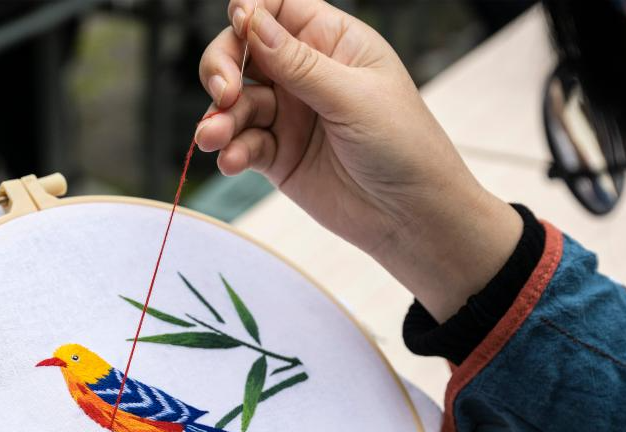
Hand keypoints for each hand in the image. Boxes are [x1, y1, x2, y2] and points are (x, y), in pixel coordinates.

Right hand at [197, 0, 521, 319]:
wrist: (411, 216)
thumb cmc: (404, 146)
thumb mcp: (352, 96)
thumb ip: (297, 62)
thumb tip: (251, 19)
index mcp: (331, 41)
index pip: (277, 8)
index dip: (250, 12)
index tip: (238, 29)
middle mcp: (305, 73)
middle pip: (243, 52)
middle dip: (223, 68)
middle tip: (223, 94)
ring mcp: (289, 114)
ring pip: (236, 103)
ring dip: (220, 119)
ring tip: (214, 138)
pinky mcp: (278, 155)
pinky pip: (243, 144)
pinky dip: (232, 151)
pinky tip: (233, 162)